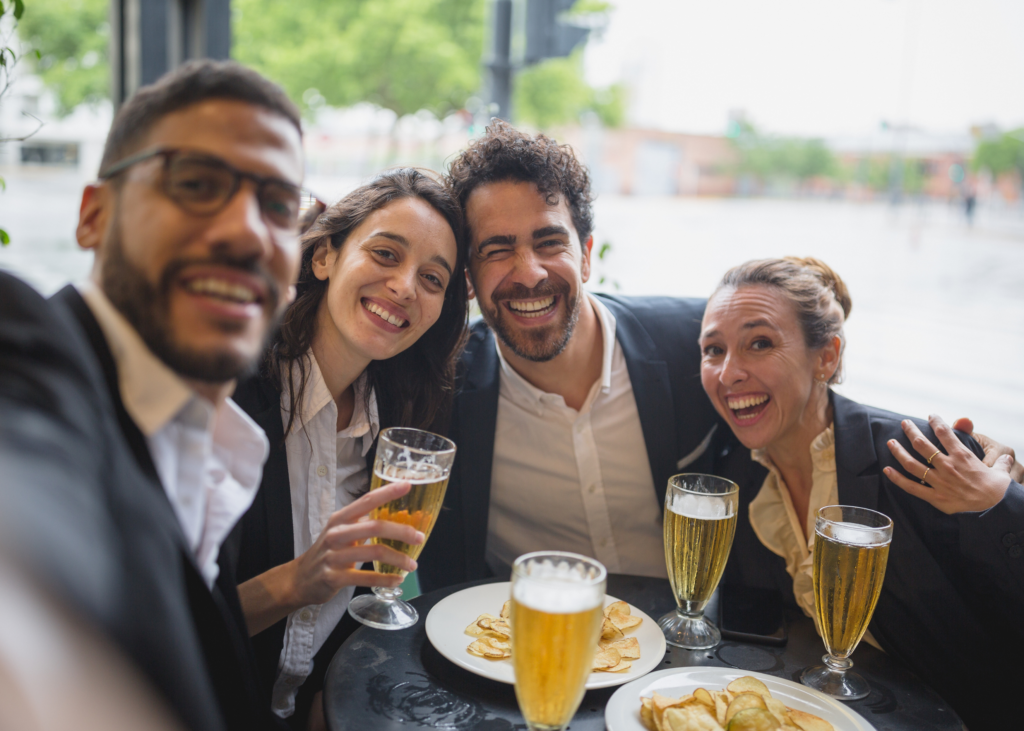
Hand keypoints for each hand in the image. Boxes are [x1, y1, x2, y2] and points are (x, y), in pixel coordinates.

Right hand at [238, 481, 424, 635]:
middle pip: (375, 527)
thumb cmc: (327, 553)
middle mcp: (337, 534)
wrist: (299, 579)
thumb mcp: (341, 532)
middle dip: (401, 531)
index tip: (407, 486)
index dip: (388, 492)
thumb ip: (363, 524)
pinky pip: (365, 577)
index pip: (367, 501)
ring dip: (398, 559)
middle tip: (419, 537)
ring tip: (412, 564)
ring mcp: (334, 556)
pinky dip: (385, 579)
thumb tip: (395, 518)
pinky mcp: (334, 577)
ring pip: (374, 552)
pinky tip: (397, 580)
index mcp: (340, 519)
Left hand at [884, 415, 1012, 513]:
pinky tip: (887, 470)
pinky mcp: (934, 497)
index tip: (930, 416)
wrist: (996, 511)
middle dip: (911, 431)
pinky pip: (911, 487)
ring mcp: (938, 481)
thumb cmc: (999, 492)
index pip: (945, 433)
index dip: (936, 421)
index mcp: (962, 456)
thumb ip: (999, 461)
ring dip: (898, 451)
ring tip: (890, 442)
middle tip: (904, 423)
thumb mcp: (1000, 471)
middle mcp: (947, 466)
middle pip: (922, 444)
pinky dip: (897, 479)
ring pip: (911, 463)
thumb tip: (1006, 456)